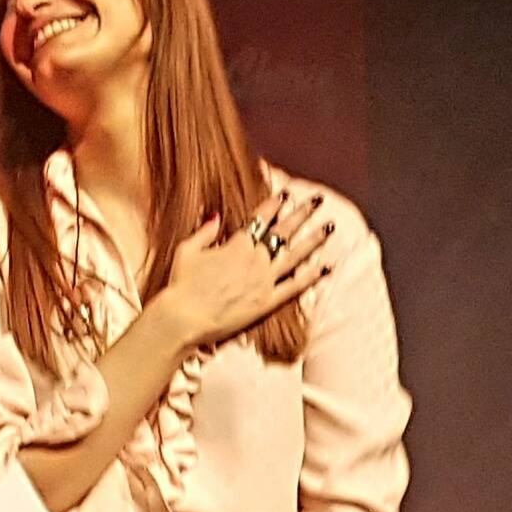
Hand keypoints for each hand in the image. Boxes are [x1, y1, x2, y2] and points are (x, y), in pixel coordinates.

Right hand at [158, 191, 333, 346]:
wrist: (184, 317)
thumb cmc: (181, 284)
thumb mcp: (187, 250)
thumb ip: (204, 232)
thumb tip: (216, 217)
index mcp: (237, 244)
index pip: (261, 218)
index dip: (274, 204)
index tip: (286, 194)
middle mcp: (255, 259)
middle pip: (284, 231)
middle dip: (302, 213)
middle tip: (318, 200)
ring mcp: (264, 280)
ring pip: (296, 255)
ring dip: (314, 239)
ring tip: (330, 226)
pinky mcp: (267, 302)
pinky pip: (295, 287)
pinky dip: (312, 276)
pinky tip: (326, 266)